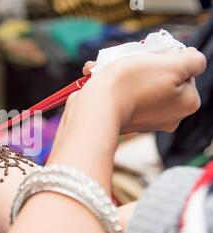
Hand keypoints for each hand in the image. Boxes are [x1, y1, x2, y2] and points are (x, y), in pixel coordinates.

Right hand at [71, 48, 205, 133]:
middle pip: (160, 77)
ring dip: (121, 70)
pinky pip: (121, 93)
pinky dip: (110, 82)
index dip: (166, 59)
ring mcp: (145, 119)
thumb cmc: (131, 85)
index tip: (150, 59)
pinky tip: (97, 76)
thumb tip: (190, 57)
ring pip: (138, 83)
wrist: (95, 108)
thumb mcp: (173, 64)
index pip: (183, 70)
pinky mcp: (123, 119)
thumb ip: (193, 60)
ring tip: (106, 67)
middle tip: (127, 60)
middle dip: (142, 64)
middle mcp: (169, 116)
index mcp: (187, 103)